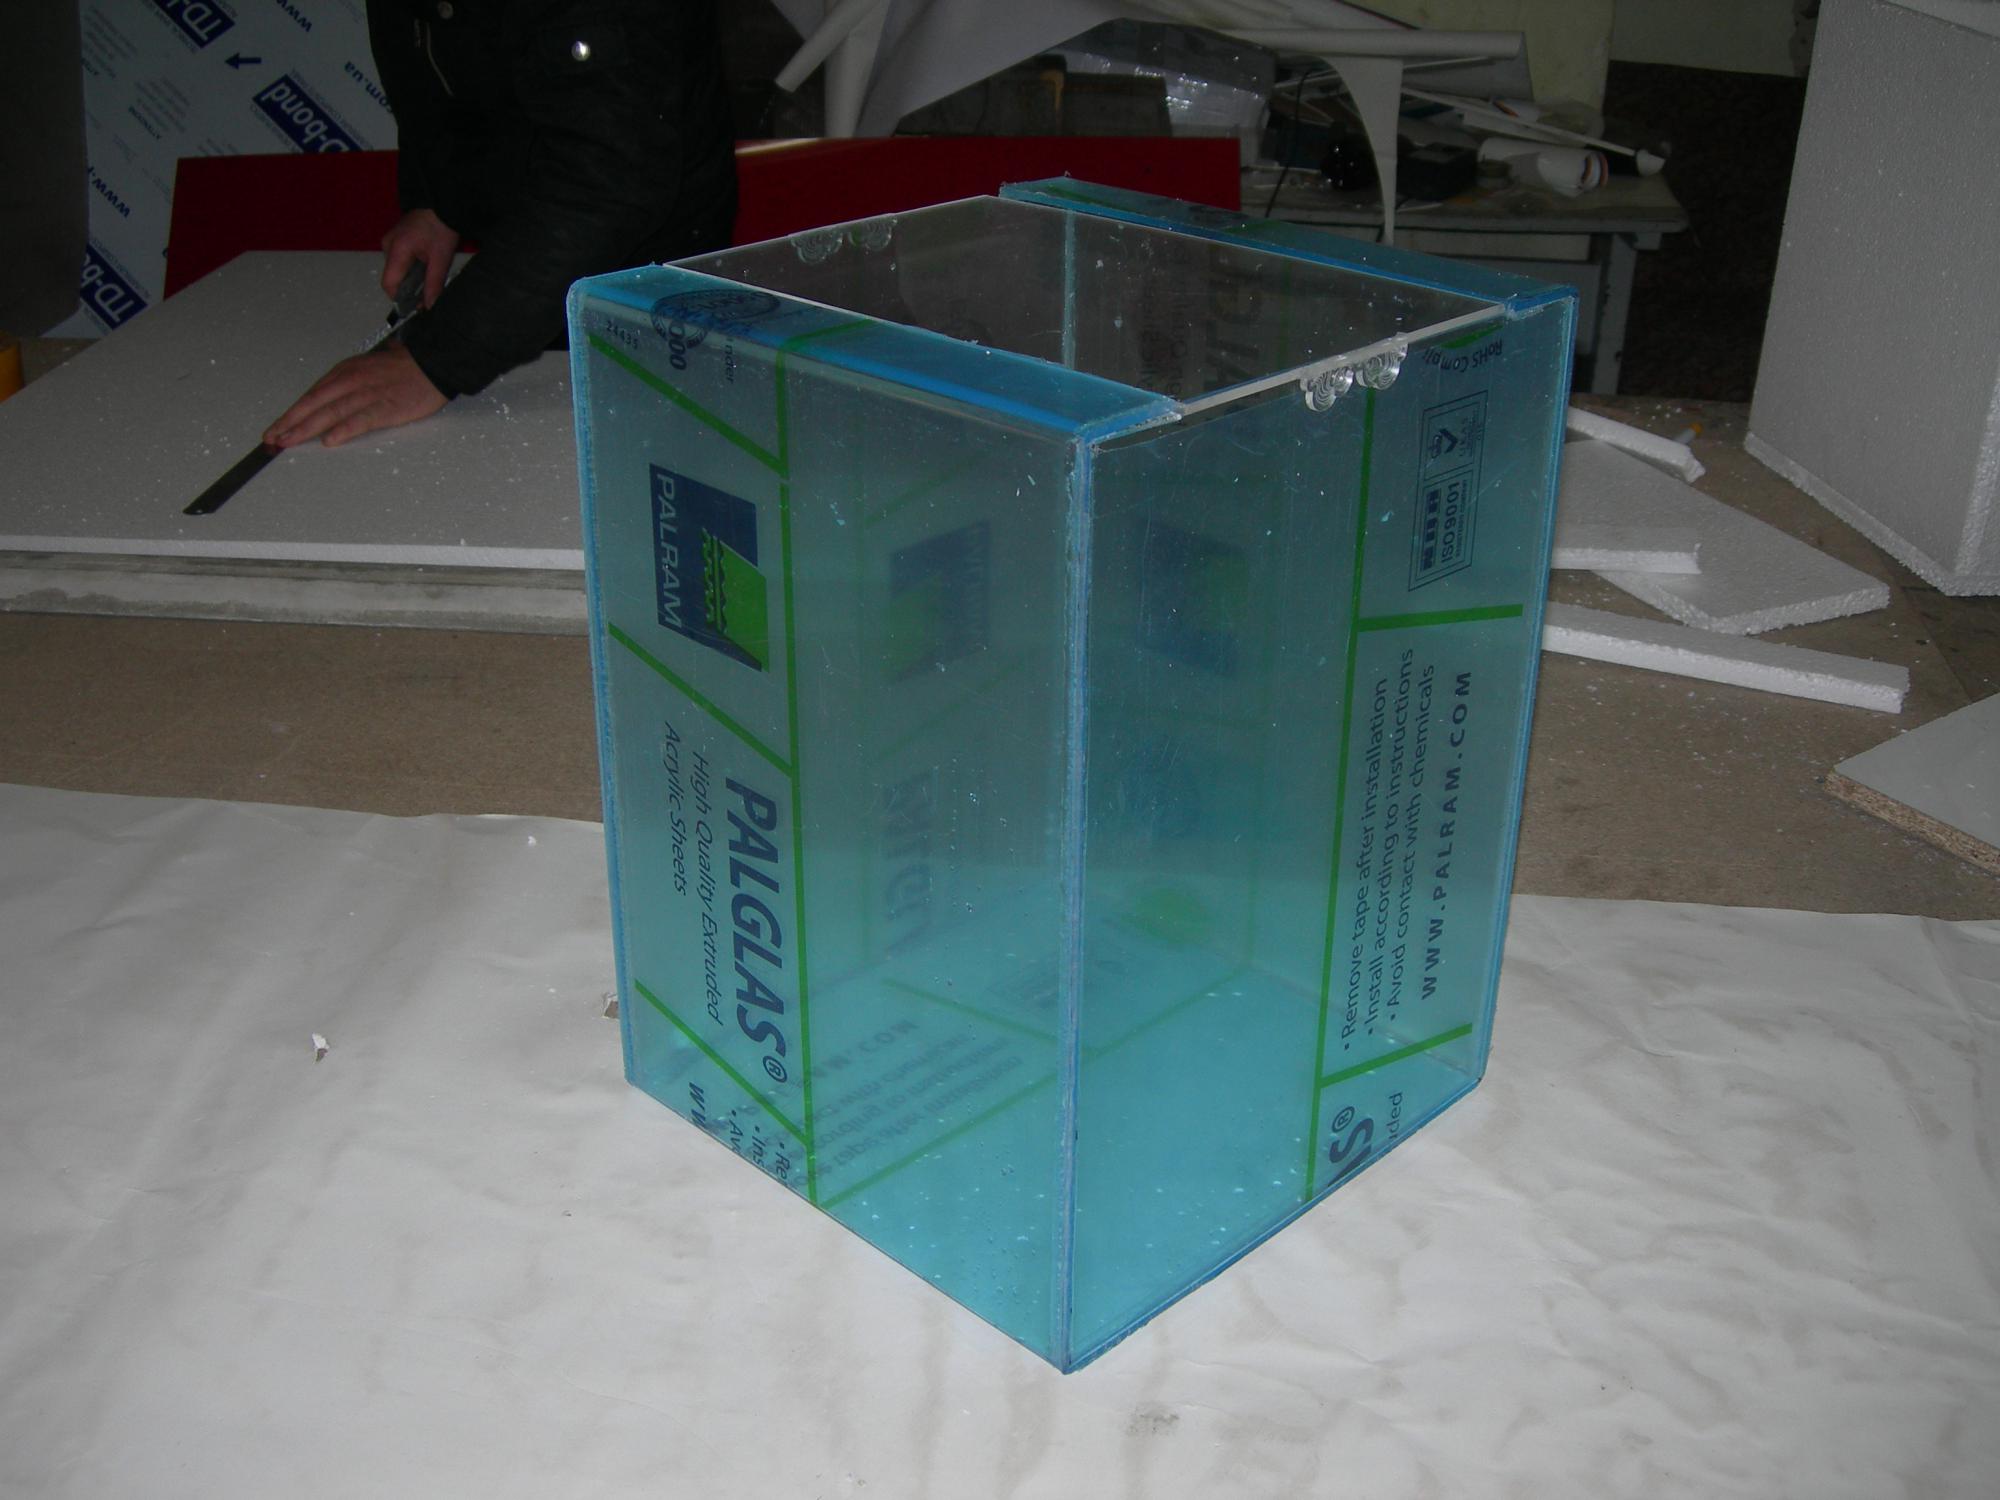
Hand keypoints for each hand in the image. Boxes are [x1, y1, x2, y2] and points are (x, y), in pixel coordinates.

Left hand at [263, 342, 447, 448]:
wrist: (433, 364)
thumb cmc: (402, 369)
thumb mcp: (366, 368)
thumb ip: (346, 385)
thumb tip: (327, 403)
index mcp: (344, 373)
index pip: (311, 396)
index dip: (291, 413)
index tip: (276, 428)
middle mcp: (350, 382)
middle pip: (314, 404)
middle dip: (290, 422)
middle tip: (272, 439)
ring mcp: (367, 394)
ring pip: (330, 412)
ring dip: (307, 428)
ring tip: (289, 441)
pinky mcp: (386, 407)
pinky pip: (361, 420)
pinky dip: (344, 429)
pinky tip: (329, 440)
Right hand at [381, 207, 458, 308]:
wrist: (441, 204)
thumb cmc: (441, 228)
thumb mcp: (441, 259)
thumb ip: (433, 285)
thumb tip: (429, 306)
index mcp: (396, 250)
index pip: (389, 284)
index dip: (401, 298)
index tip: (417, 305)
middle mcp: (387, 246)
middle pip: (393, 278)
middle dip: (410, 288)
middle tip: (430, 289)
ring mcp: (390, 241)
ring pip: (397, 270)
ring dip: (412, 277)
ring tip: (430, 271)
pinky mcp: (395, 239)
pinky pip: (400, 260)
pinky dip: (411, 267)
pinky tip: (426, 263)